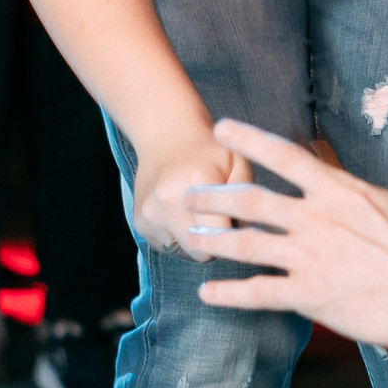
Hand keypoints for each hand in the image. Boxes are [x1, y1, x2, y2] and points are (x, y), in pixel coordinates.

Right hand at [132, 132, 250, 259]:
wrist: (166, 135)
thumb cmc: (210, 151)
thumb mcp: (237, 160)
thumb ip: (247, 194)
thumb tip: (248, 232)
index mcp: (196, 181)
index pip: (220, 236)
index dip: (233, 236)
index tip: (235, 224)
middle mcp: (167, 198)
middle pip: (199, 252)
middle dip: (213, 243)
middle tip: (218, 221)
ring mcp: (149, 212)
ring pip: (183, 251)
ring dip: (194, 240)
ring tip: (197, 214)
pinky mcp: (139, 222)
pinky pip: (167, 246)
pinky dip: (177, 237)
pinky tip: (181, 214)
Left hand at [191, 120, 387, 352]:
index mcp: (340, 192)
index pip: (285, 156)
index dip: (249, 140)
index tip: (222, 129)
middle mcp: (316, 219)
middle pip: (251, 201)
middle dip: (215, 196)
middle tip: (189, 193)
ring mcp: (309, 257)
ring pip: (246, 244)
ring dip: (214, 240)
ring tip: (189, 237)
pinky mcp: (310, 295)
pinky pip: (259, 293)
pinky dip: (229, 294)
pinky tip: (207, 294)